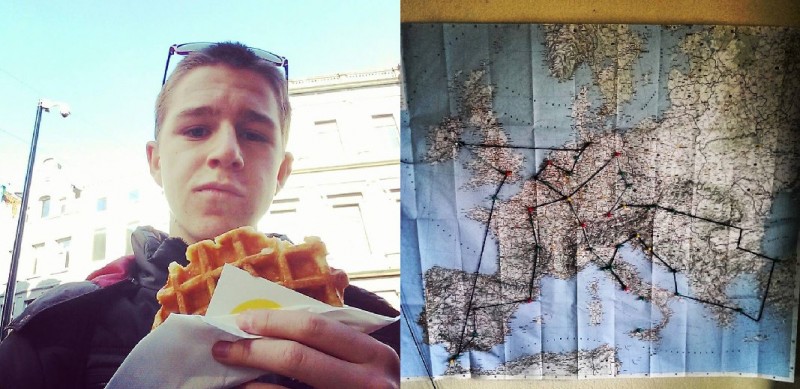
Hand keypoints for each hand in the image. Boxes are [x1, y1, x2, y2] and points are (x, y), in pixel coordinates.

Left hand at [211, 309, 398, 388]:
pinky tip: (247, 388)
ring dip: (250, 377)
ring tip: (230, 370)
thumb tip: (329, 276)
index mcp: (375, 354)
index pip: (317, 329)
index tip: (244, 319)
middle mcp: (367, 381)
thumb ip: (345, 329)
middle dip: (253, 348)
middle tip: (224, 345)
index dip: (274, 322)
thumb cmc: (372, 384)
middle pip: (297, 358)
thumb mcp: (371, 357)